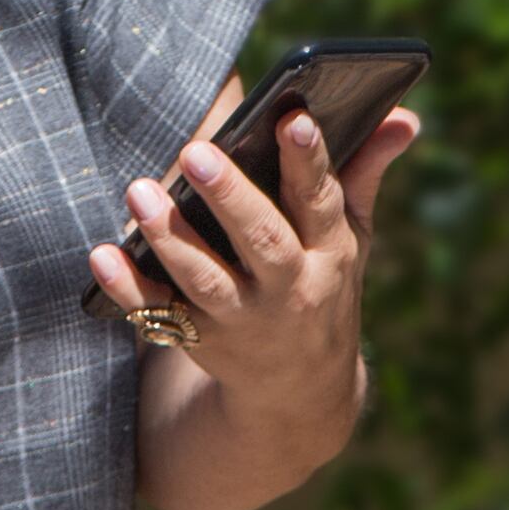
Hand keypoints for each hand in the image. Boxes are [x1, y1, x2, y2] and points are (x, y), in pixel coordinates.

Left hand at [88, 106, 422, 411]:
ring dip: (171, 238)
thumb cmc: (323, 286)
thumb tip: (406, 116)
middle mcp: (290, 290)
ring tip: (139, 191)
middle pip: (261, 242)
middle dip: (231, 197)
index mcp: (331, 254)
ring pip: (206, 281)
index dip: (311, 161)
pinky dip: (128, 290)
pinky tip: (102, 256)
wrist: (302, 393)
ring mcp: (244, 320)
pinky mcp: (201, 341)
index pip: (322, 201)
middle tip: (196, 152)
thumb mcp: (353, 239)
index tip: (294, 118)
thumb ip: (365, 173)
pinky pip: (159, 316)